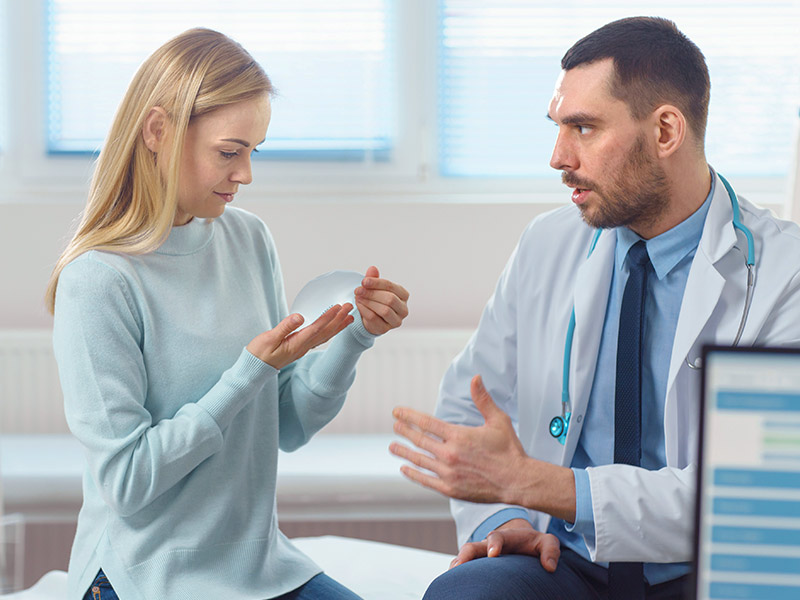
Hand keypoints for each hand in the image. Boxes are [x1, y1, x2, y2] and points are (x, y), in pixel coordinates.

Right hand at [246, 304, 353, 369]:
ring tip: (349, 317)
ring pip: (325, 337)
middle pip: (325, 332)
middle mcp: (303, 347)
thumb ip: (285, 327)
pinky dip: (330, 332)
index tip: (338, 307)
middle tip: (350, 307)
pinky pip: (320, 339)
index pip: (316, 328)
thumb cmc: (259, 353)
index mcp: (296, 343)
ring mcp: (303, 349)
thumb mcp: (268, 338)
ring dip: (338, 326)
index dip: (328, 317)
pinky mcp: (300, 348)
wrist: (255, 369)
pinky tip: (334, 328)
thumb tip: (299, 316)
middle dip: (339, 319)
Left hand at [354, 266, 408, 334]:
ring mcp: (396, 321)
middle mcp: (403, 309)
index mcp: (403, 295)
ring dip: (368, 302)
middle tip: (358, 290)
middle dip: (372, 293)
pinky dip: (364, 310)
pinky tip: (358, 304)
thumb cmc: (376, 300)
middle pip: (389, 299)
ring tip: (357, 297)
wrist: (370, 318)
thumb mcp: (375, 288)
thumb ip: (374, 279)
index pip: (391, 287)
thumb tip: (372, 268)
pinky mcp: (386, 329)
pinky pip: (374, 318)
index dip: (377, 283)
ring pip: (384, 310)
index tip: (363, 281)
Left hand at [390, 375, 528, 503]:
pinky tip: (404, 468)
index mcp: (458, 436)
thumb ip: (483, 399)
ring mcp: (448, 473)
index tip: (397, 412)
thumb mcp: (498, 420)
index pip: (426, 423)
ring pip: (419, 459)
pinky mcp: (450, 489)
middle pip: (420, 440)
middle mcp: (449, 454)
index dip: (409, 416)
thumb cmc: (509, 450)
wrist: (517, 481)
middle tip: (395, 425)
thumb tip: (475, 377)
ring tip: (392, 446)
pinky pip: (425, 480)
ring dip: (404, 452)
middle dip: (405, 431)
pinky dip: (413, 473)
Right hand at [450, 520, 559, 572]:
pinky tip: (455, 585)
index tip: (493, 554)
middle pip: (471, 547)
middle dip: (465, 556)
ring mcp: (481, 556)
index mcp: (506, 537)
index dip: (493, 543)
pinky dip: (458, 575)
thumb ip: (550, 550)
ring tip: (451, 579)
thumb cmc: (534, 544)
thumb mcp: (546, 542)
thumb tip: (550, 566)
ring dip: (457, 567)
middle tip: (459, 567)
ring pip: (464, 558)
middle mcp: (488, 545)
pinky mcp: (478, 565)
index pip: (497, 537)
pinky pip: (464, 568)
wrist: (523, 543)